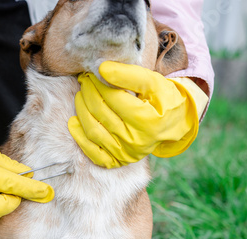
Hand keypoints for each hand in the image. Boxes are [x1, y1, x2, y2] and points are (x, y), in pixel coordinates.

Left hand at [68, 61, 199, 167]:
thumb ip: (128, 74)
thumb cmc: (163, 99)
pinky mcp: (119, 161)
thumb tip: (101, 69)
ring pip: (93, 130)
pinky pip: (93, 153)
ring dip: (81, 110)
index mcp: (147, 120)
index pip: (112, 97)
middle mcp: (136, 141)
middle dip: (88, 92)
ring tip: (80, 95)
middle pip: (100, 112)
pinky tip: (73, 121)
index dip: (98, 82)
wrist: (173, 124)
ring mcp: (126, 154)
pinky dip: (80, 137)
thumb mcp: (152, 82)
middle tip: (85, 80)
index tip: (91, 72)